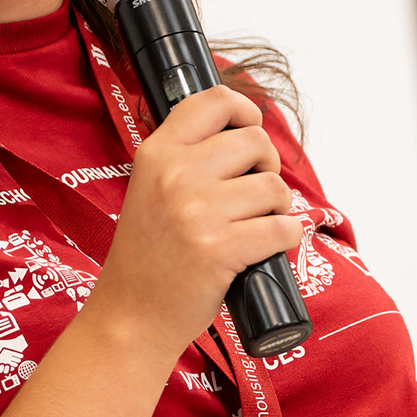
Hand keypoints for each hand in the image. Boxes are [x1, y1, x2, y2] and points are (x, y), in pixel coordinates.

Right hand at [84, 86, 304, 356]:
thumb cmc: (147, 256)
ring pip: (273, 186)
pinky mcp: (220, 249)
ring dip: (277, 207)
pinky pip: (282, 228)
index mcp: (157, 153)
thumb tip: (246, 135)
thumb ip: (185, 158)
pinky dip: (286, 237)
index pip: (213, 100)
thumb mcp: (149, 188)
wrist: (130, 315)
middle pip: (254, 141)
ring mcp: (197, 211)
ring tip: (256, 225)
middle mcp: (176, 174)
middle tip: (256, 192)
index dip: (244, 109)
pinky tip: (268, 246)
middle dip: (267, 165)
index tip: (251, 127)